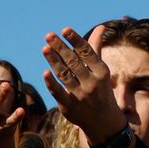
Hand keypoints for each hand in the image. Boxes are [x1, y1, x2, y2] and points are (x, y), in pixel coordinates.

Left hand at [41, 26, 127, 147]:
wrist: (103, 121)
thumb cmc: (101, 89)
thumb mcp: (101, 70)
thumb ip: (96, 48)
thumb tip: (100, 26)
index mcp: (101, 70)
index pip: (87, 52)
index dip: (75, 40)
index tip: (65, 29)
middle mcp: (92, 82)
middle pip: (73, 61)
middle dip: (60, 47)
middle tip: (49, 35)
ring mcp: (81, 95)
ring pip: (65, 75)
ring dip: (54, 61)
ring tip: (45, 48)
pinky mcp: (69, 107)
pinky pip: (59, 93)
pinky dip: (52, 83)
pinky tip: (45, 72)